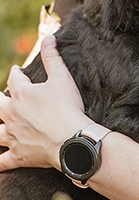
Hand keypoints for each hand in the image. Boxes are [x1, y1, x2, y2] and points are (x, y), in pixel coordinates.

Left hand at [0, 35, 89, 170]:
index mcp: (22, 95)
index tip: (17, 70)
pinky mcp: (19, 155)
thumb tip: (47, 38)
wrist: (71, 139)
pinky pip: (2, 162)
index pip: (15, 79)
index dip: (16, 73)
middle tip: (0, 98)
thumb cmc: (67, 107)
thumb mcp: (62, 78)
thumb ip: (53, 57)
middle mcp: (12, 115)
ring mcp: (13, 136)